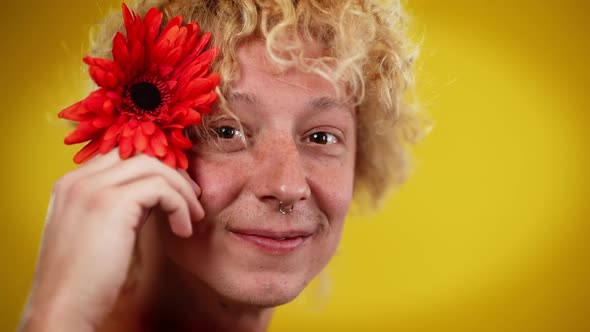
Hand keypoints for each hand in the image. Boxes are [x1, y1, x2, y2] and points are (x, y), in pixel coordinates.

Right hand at [19, 150, 203, 330]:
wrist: (63, 308)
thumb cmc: (85, 278)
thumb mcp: (99, 230)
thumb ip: (120, 205)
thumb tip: (156, 192)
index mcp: (72, 184)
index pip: (123, 155)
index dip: (156, 169)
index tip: (177, 192)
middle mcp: (79, 179)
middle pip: (141, 155)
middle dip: (174, 174)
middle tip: (193, 200)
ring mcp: (93, 188)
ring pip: (155, 167)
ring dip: (182, 191)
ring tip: (192, 218)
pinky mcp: (112, 203)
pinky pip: (162, 187)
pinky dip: (180, 205)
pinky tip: (183, 230)